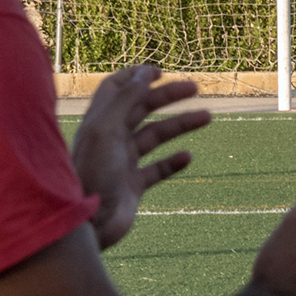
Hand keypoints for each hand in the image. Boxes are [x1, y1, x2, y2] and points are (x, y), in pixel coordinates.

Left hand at [70, 66, 211, 249]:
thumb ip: (125, 100)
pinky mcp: (133, 186)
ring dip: (180, 125)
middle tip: (195, 88)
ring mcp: (123, 162)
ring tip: (206, 117)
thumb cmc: (92, 174)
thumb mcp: (106, 130)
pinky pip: (157, 170)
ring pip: (155, 136)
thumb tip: (145, 74)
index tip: (159, 71)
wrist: (88, 224)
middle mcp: (110, 139)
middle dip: (167, 96)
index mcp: (99, 121)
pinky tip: (187, 157)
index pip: (116, 88)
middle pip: (141, 108)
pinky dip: (173, 162)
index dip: (136, 76)